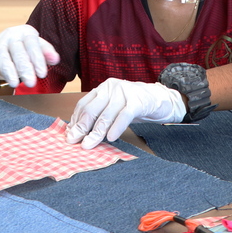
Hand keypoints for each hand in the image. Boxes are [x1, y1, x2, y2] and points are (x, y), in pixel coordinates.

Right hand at [0, 25, 59, 87]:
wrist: (12, 44)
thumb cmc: (29, 49)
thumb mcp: (40, 48)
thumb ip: (48, 53)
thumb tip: (55, 59)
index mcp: (26, 32)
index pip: (32, 44)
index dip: (37, 59)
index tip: (42, 74)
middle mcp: (10, 35)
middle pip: (16, 50)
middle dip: (23, 68)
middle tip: (30, 82)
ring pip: (1, 55)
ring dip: (8, 71)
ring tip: (15, 83)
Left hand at [65, 79, 185, 148]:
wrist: (160, 98)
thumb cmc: (134, 105)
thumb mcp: (114, 108)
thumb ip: (99, 116)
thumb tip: (79, 132)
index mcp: (103, 89)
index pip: (83, 105)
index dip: (76, 121)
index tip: (70, 135)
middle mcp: (111, 88)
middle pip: (91, 110)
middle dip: (82, 128)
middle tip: (75, 141)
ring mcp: (124, 93)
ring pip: (106, 115)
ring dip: (96, 132)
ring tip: (89, 144)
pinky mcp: (138, 101)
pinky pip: (124, 115)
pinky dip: (116, 127)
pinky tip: (111, 138)